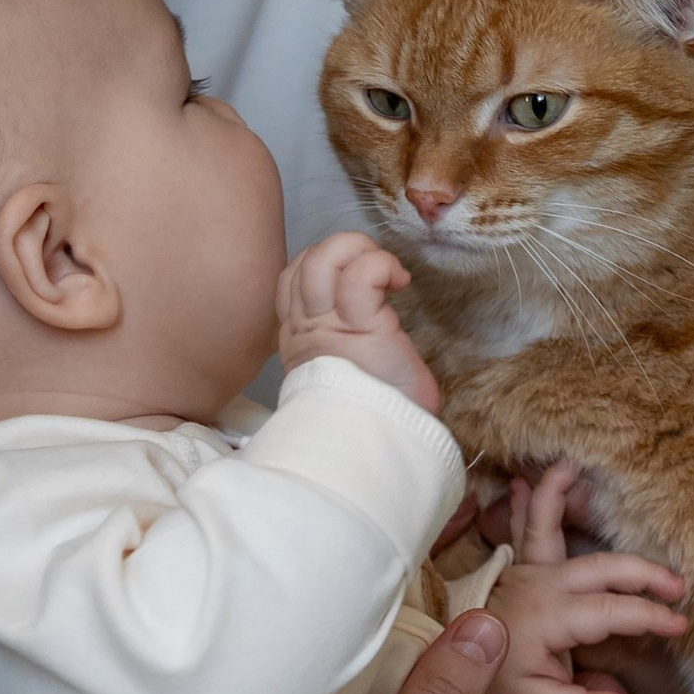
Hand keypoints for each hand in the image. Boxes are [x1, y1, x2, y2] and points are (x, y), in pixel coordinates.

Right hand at [276, 232, 441, 417]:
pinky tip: (400, 281)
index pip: (293, 278)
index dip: (322, 262)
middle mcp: (306, 327)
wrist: (375, 447)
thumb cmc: (372, 413)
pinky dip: (382, 264)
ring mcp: (327, 325)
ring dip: (358, 249)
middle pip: (304, 262)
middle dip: (341, 246)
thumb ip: (347, 345)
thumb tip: (380, 337)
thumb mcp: (349, 373)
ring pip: (323, 258)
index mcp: (301, 336)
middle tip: (374, 267)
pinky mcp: (359, 326)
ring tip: (386, 270)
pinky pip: (361, 275)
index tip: (353, 278)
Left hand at [487, 461, 687, 693]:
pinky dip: (526, 502)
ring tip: (569, 465)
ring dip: (560, 497)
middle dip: (643, 572)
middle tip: (678, 586)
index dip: (650, 616)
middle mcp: (539, 585)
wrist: (461, 678)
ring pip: (547, 528)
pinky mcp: (518, 570)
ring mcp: (525, 572)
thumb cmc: (502, 691)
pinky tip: (521, 480)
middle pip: (601, 567)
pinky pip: (523, 530)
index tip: (679, 625)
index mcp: (549, 617)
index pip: (612, 610)